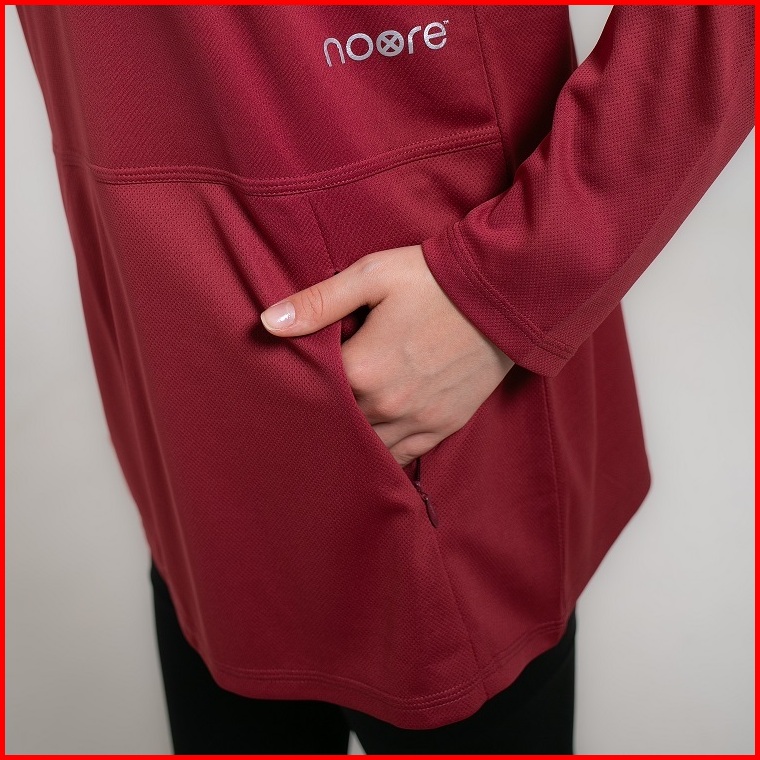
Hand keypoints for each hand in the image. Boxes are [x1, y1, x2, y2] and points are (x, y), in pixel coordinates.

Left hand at [260, 245, 514, 466]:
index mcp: (362, 369)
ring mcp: (418, 420)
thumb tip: (267, 323)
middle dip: (323, 413)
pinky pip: (403, 455)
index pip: (312, 390)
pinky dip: (384, 452)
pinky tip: (372, 443)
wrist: (504, 294)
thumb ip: (318, 302)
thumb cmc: (433, 279)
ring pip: (367, 447)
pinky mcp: (443, 426)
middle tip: (314, 404)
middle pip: (336, 423)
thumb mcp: (372, 275)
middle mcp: (387, 405)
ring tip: (340, 426)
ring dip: (352, 438)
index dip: (302, 382)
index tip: (297, 375)